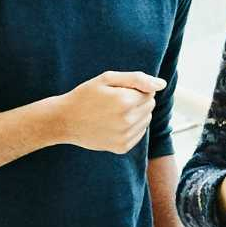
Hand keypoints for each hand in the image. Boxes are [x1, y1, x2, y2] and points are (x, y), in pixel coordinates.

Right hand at [40, 71, 164, 153]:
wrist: (64, 121)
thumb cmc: (84, 96)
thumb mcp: (107, 78)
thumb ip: (137, 78)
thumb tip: (161, 84)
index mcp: (125, 101)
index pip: (150, 92)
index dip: (135, 90)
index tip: (117, 91)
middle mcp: (127, 121)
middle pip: (150, 107)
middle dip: (137, 102)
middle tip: (114, 102)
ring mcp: (124, 137)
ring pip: (146, 121)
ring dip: (135, 115)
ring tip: (113, 113)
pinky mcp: (122, 147)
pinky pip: (139, 134)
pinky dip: (130, 128)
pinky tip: (113, 124)